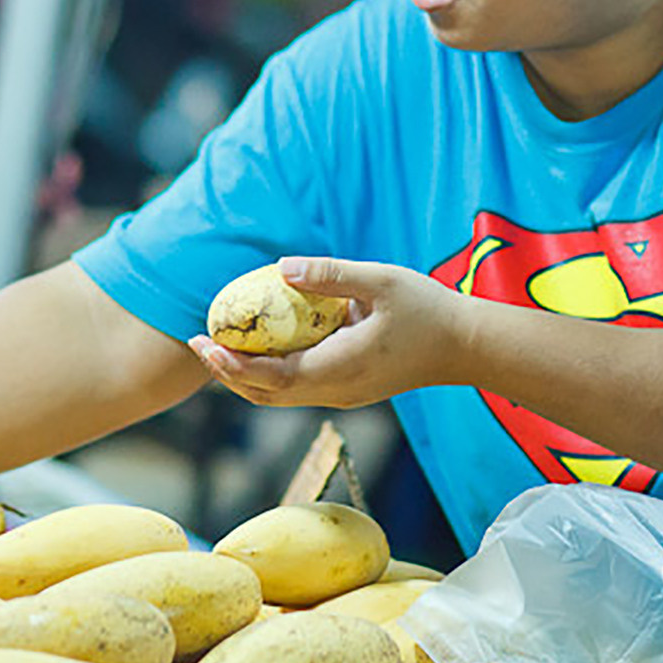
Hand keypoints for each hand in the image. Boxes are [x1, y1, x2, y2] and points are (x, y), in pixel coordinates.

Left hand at [187, 256, 468, 408]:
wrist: (465, 347)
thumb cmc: (428, 310)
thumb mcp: (382, 281)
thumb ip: (331, 275)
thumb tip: (280, 267)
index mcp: (340, 368)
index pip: (273, 377)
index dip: (233, 365)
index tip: (205, 344)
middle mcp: (336, 390)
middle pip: (267, 394)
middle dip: (227, 372)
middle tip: (196, 342)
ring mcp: (342, 393)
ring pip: (280, 395)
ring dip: (245, 375)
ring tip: (215, 346)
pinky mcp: (348, 388)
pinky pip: (298, 386)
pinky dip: (269, 372)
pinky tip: (259, 345)